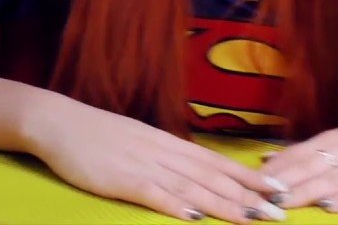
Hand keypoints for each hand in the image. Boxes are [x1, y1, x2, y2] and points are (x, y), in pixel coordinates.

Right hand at [28, 97, 287, 222]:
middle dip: (249, 196)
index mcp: (166, 143)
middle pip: (212, 177)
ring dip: (224, 205)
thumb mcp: (137, 139)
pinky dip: (174, 204)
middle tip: (281, 212)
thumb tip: (194, 172)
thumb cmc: (94, 133)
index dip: (249, 177)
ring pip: (191, 187)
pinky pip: (152, 193)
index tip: (279, 189)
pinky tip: (194, 216)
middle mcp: (161, 152)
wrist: (56, 121)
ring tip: (252, 219)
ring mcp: (141, 165)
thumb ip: (165, 156)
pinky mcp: (118, 179)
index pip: (216, 162)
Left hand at [260, 121, 337, 212]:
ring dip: (306, 192)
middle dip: (282, 182)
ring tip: (283, 203)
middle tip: (257, 195)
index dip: (274, 169)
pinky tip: (331, 208)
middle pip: (310, 167)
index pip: (297, 153)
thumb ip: (312, 152)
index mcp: (337, 137)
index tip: (249, 181)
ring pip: (332, 179)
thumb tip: (270, 160)